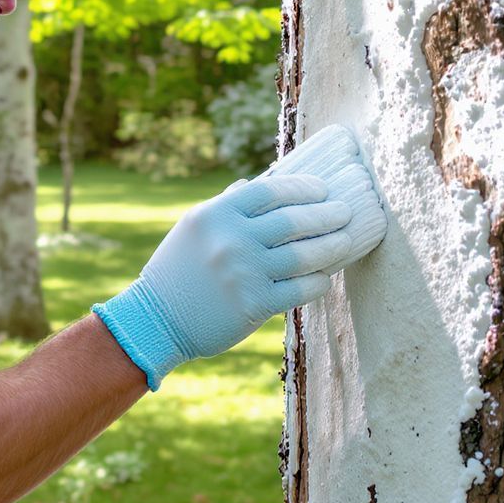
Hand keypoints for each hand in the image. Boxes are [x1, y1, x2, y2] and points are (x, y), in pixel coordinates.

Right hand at [92, 173, 351, 388]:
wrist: (157, 319)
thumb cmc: (177, 269)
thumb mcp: (193, 228)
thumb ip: (227, 205)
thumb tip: (257, 183)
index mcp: (216, 215)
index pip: (270, 191)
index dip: (302, 187)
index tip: (322, 189)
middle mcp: (231, 240)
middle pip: (293, 221)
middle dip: (326, 215)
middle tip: (345, 212)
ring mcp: (244, 273)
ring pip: (303, 256)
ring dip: (332, 247)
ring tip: (346, 240)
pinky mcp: (254, 305)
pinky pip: (300, 289)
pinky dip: (318, 282)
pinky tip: (326, 277)